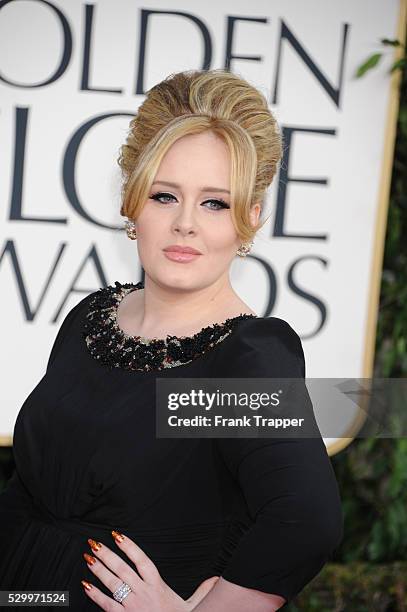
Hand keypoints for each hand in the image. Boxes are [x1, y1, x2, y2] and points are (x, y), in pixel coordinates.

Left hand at [81, 530, 219, 610]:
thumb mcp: (193, 606)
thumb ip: (202, 590)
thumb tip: (216, 578)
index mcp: (158, 585)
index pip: (142, 560)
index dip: (129, 546)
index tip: (117, 535)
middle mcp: (143, 592)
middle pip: (122, 568)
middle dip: (107, 554)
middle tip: (95, 543)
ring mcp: (132, 606)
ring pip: (112, 583)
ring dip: (98, 569)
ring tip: (88, 557)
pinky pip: (106, 604)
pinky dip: (95, 594)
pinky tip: (86, 585)